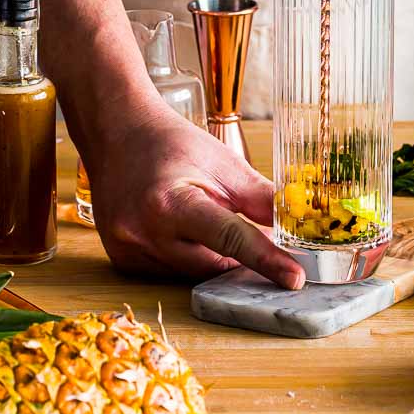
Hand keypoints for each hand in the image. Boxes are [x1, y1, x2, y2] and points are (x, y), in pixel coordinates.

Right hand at [85, 105, 304, 287]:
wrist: (117, 135)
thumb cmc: (170, 143)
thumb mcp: (221, 161)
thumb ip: (260, 198)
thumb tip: (297, 225)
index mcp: (170, 203)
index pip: (230, 239)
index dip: (266, 260)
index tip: (294, 278)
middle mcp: (144, 232)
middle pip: (214, 264)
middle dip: (239, 254)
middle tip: (253, 232)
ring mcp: (129, 250)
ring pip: (194, 272)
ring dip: (213, 255)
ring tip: (208, 215)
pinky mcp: (123, 260)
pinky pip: (171, 271)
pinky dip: (189, 256)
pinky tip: (184, 228)